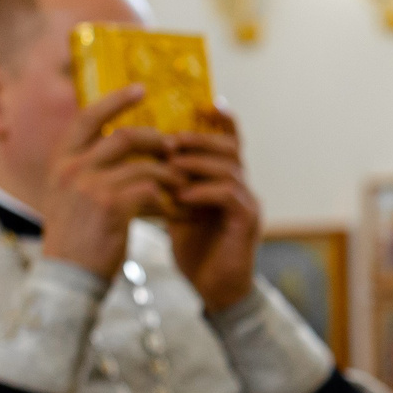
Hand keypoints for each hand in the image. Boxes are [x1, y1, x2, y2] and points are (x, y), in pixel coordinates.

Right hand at [40, 87, 178, 281]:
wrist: (67, 279)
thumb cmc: (75, 241)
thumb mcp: (71, 199)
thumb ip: (90, 172)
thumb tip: (127, 155)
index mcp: (61, 162)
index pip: (87, 117)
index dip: (116, 101)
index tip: (142, 89)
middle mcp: (72, 169)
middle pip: (125, 136)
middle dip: (157, 140)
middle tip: (176, 148)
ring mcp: (91, 186)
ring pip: (145, 165)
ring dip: (171, 175)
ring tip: (185, 186)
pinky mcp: (111, 207)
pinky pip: (152, 192)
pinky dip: (171, 201)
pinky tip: (181, 212)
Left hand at [166, 108, 263, 311]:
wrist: (214, 290)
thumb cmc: (196, 251)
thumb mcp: (178, 210)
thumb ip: (171, 184)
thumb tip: (144, 158)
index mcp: (226, 181)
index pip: (228, 140)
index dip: (220, 119)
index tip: (201, 102)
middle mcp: (242, 187)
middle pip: (230, 147)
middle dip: (200, 139)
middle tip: (172, 140)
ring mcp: (248, 203)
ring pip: (230, 167)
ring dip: (198, 163)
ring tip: (172, 163)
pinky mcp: (247, 222)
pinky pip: (229, 195)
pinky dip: (203, 192)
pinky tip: (182, 196)